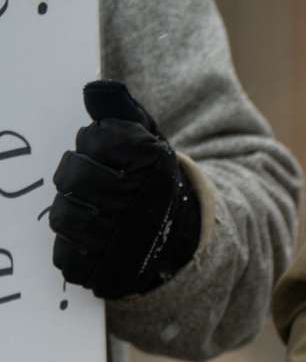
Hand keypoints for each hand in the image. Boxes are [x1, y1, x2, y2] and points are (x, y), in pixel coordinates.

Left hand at [50, 80, 201, 299]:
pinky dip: (73, 250)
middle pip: (74, 176)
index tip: (108, 153)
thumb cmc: (153, 182)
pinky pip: (69, 258)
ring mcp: (126, 240)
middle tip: (91, 182)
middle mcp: (141, 201)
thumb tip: (96, 89)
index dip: (94, 144)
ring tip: (86, 210)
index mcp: (150, 162)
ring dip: (69, 212)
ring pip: (65, 216)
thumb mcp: (146, 140)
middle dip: (76, 177)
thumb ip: (120, 112)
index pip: (96, 138)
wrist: (183, 237)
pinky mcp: (111, 272)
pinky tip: (87, 241)